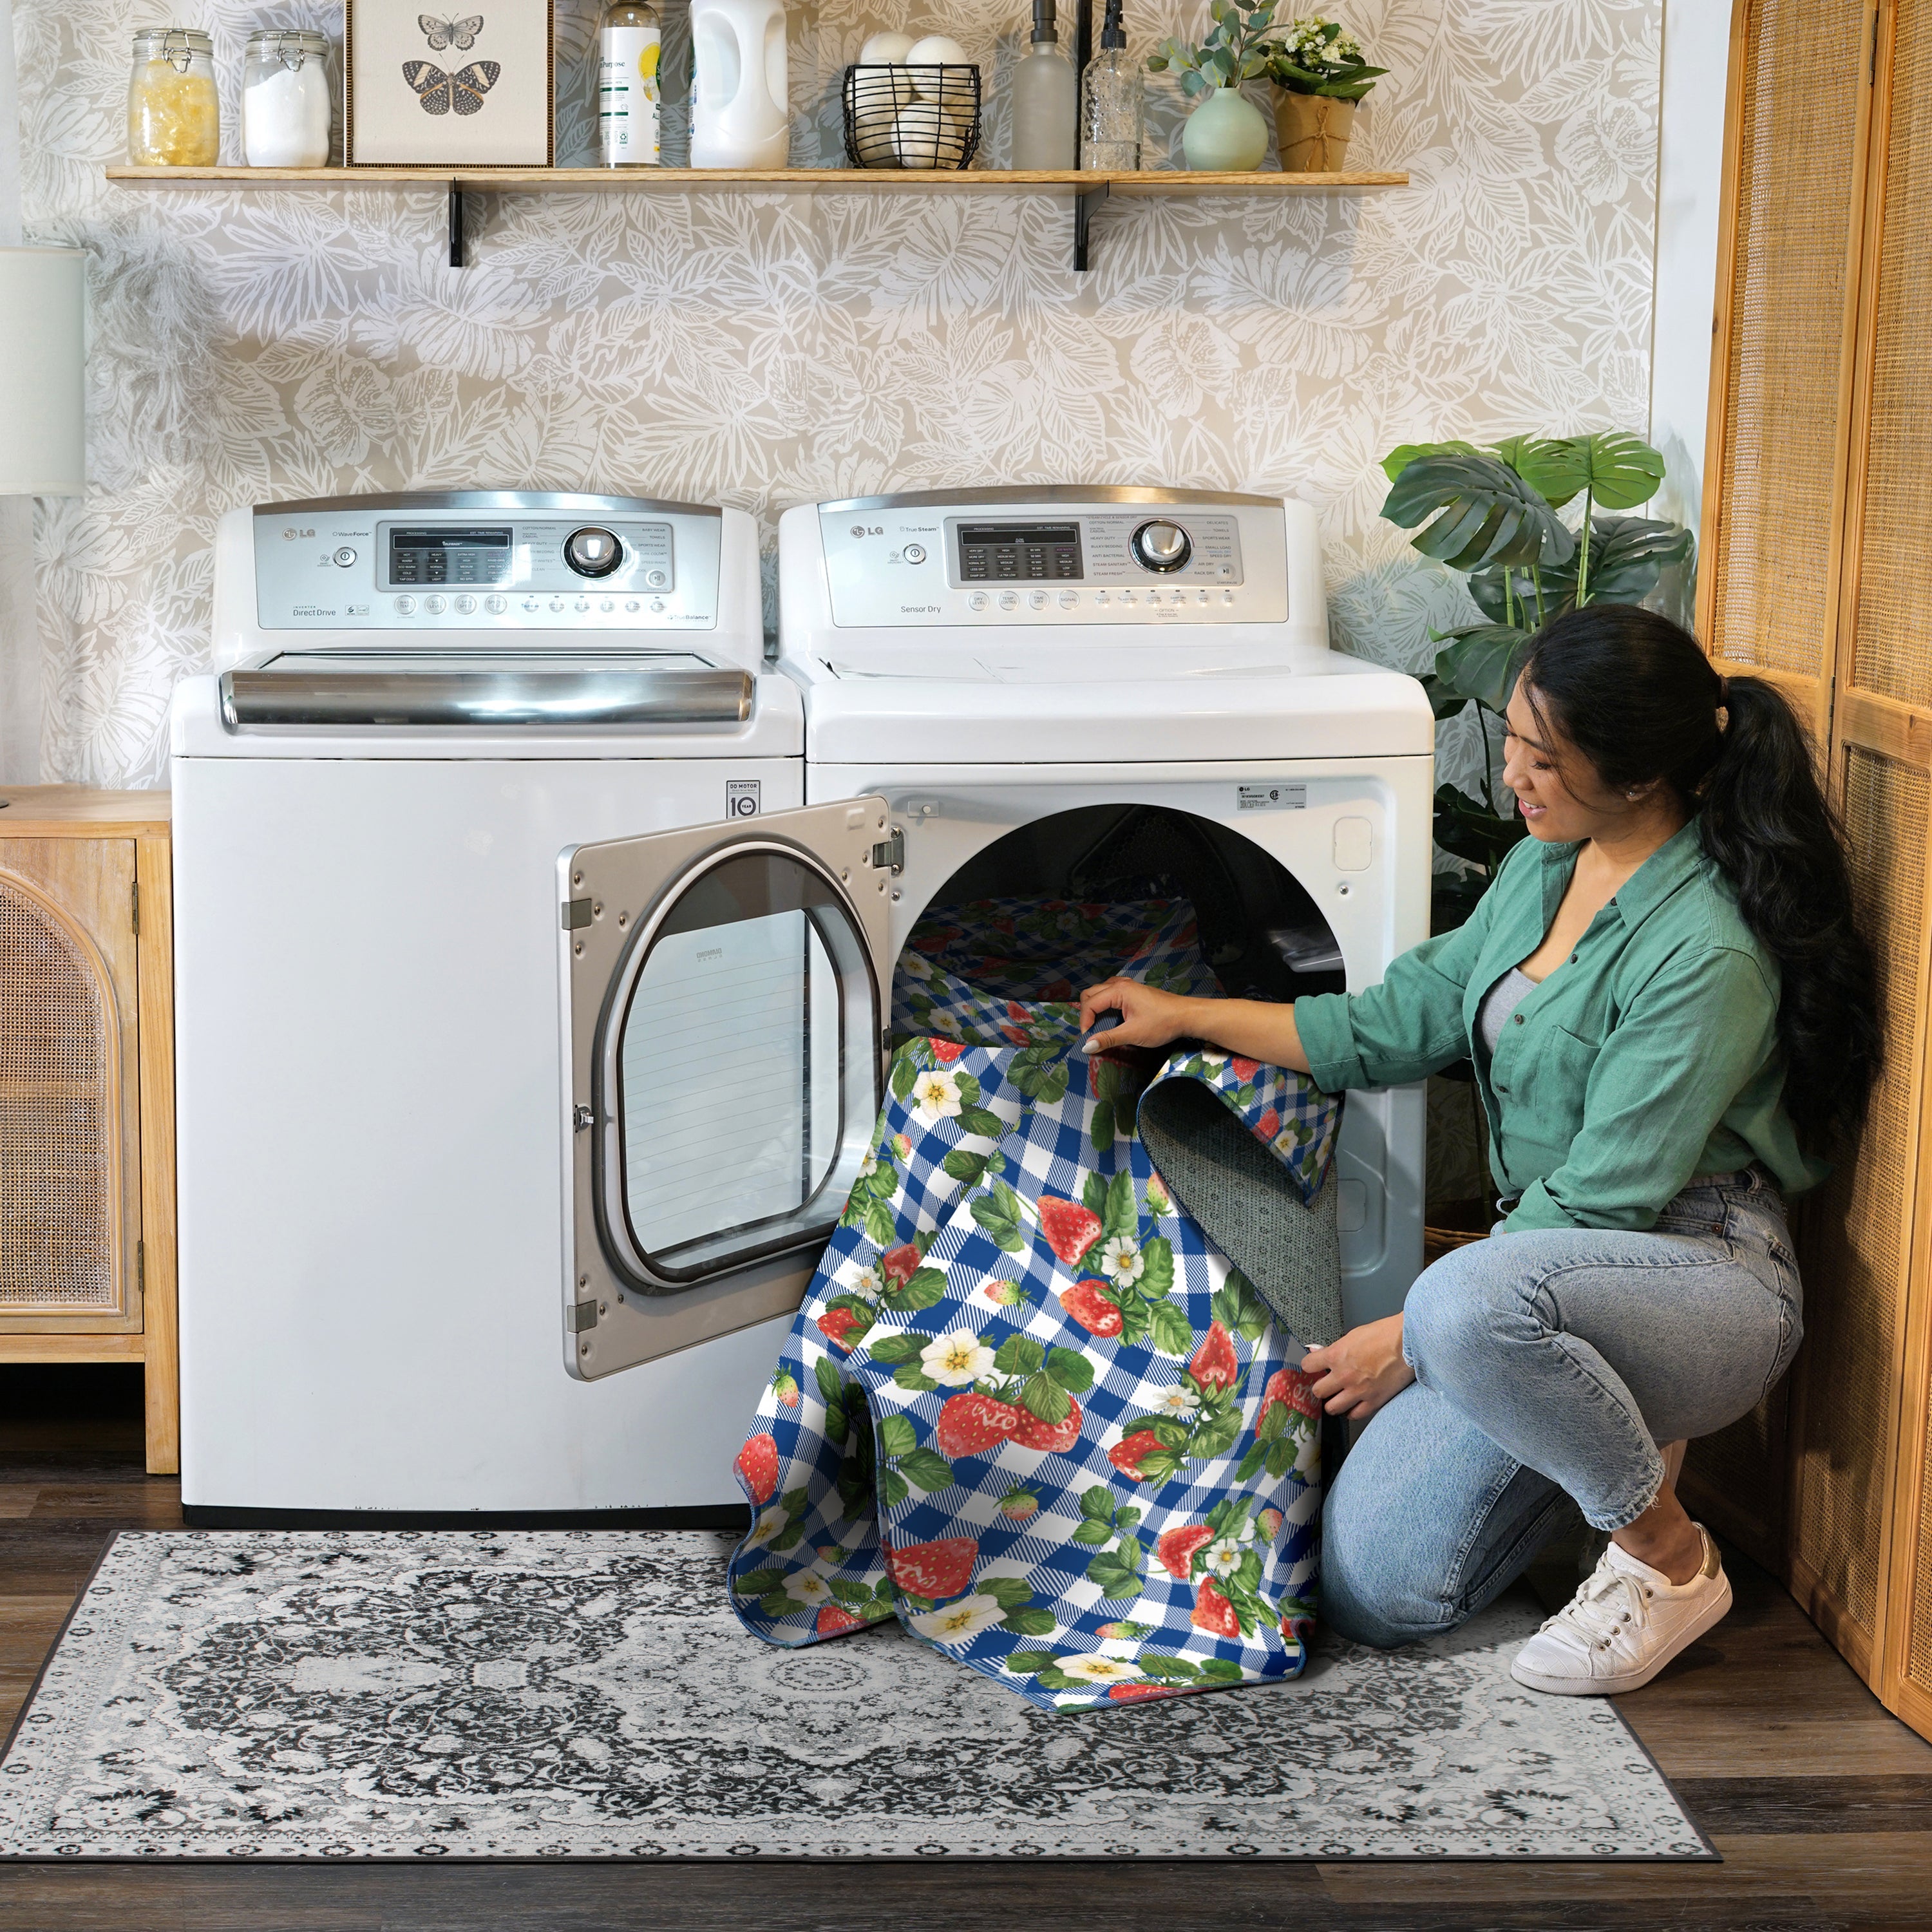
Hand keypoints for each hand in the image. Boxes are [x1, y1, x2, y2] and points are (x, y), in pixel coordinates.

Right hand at [1077, 977, 1196, 1050]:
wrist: (1187, 1016)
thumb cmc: (1163, 1023)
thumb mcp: (1133, 1034)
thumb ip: (1108, 1039)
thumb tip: (1087, 1046)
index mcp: (1119, 991)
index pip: (1090, 1003)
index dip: (1085, 1021)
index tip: (1088, 1039)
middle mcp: (1121, 984)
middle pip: (1091, 993)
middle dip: (1086, 1012)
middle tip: (1090, 1031)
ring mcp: (1129, 986)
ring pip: (1101, 991)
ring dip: (1095, 1005)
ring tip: (1097, 1023)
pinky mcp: (1135, 991)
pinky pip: (1112, 991)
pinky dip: (1105, 1002)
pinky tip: (1111, 1014)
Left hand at [1300, 1314, 1414, 1420]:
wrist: (1409, 1342)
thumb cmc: (1385, 1334)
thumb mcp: (1354, 1335)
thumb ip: (1335, 1348)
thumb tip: (1319, 1351)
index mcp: (1336, 1355)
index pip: (1308, 1365)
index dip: (1310, 1366)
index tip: (1314, 1367)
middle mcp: (1344, 1375)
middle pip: (1318, 1391)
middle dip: (1321, 1387)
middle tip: (1327, 1385)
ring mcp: (1358, 1391)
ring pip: (1332, 1408)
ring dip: (1334, 1403)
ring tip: (1339, 1397)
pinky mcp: (1374, 1401)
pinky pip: (1354, 1415)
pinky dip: (1352, 1411)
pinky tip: (1354, 1405)